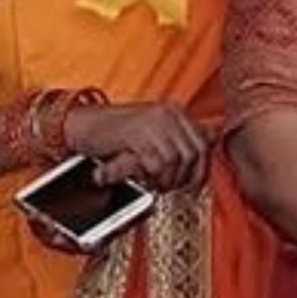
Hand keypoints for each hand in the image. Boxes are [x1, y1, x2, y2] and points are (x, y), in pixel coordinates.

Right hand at [63, 101, 211, 190]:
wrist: (81, 124)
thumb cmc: (115, 131)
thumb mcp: (151, 130)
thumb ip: (179, 134)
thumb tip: (215, 136)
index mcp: (174, 111)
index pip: (203, 143)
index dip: (201, 169)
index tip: (192, 185)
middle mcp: (166, 113)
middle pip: (192, 153)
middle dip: (183, 177)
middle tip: (167, 186)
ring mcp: (152, 122)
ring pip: (176, 160)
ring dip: (166, 178)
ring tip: (153, 183)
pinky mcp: (136, 133)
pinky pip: (156, 162)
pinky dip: (152, 176)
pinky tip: (143, 177)